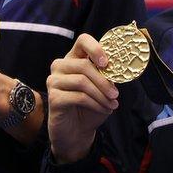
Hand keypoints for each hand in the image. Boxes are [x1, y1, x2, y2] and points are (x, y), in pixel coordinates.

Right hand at [47, 34, 120, 162]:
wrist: (77, 132)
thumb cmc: (90, 107)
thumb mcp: (103, 89)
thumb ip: (107, 75)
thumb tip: (119, 67)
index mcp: (74, 58)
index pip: (82, 41)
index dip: (95, 48)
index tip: (107, 62)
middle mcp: (60, 66)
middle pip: (84, 65)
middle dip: (104, 81)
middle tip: (116, 94)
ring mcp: (54, 81)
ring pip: (82, 81)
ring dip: (101, 94)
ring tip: (112, 104)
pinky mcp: (53, 97)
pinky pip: (78, 97)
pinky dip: (95, 103)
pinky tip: (103, 109)